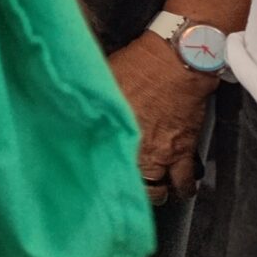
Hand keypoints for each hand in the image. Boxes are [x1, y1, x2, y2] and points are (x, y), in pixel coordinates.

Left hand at [107, 36, 214, 201]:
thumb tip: (72, 105)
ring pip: (157, 191)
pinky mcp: (183, 151)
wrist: (175, 63)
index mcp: (110, 132)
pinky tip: (181, 189)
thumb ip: (91, 102)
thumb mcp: (101, 80)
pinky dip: (184, 189)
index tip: (92, 177)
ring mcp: (160, 154)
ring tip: (151, 191)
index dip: (94, 174)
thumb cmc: (136, 67)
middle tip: (125, 186)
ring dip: (155, 193)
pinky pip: (185, 181)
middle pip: (128, 184)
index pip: (97, 164)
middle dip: (127, 189)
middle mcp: (134, 150)